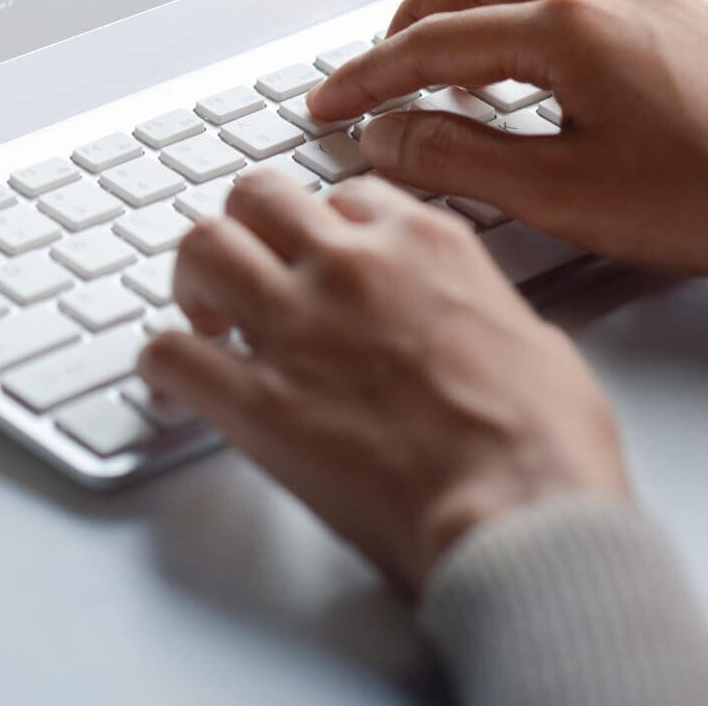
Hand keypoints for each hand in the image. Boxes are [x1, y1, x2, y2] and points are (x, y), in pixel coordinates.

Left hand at [140, 169, 628, 590]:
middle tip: (245, 271)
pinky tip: (175, 386)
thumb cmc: (546, 444)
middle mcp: (352, 266)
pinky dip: (161, 367)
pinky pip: (169, 353)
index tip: (319, 257)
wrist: (523, 513)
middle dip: (245, 228)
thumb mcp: (533, 337)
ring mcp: (297, 327)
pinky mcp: (256, 400)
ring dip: (194, 278)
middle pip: (258, 196)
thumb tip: (461, 325)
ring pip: (202, 248)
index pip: (347, 195)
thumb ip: (475, 309)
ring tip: (203, 316)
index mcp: (425, 244)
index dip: (325, 228)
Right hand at [303, 0, 707, 295]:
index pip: (434, 44)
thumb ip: (459, 159)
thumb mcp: (564, 197)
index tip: (327, 106)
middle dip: (414, 15)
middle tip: (387, 77)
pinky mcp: (679, 9)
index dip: (368, 78)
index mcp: (568, 28)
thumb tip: (389, 135)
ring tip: (453, 58)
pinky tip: (535, 48)